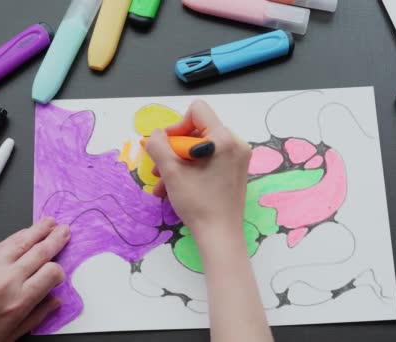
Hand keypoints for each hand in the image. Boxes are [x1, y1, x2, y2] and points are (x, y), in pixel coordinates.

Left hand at [0, 217, 69, 341]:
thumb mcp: (8, 336)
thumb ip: (35, 317)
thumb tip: (53, 303)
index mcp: (18, 302)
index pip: (51, 274)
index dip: (59, 271)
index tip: (58, 273)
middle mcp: (7, 280)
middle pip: (40, 252)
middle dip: (55, 240)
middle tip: (65, 232)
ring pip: (23, 242)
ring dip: (39, 230)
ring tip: (50, 223)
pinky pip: (4, 243)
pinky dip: (18, 235)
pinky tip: (26, 232)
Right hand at [145, 100, 251, 240]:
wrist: (220, 236)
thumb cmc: (197, 203)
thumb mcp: (171, 171)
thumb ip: (158, 145)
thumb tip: (156, 135)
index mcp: (224, 139)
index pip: (198, 111)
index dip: (177, 125)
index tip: (167, 147)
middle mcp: (236, 144)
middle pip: (198, 131)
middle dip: (174, 149)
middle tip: (159, 170)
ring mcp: (238, 159)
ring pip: (201, 149)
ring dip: (179, 163)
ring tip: (163, 185)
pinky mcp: (237, 172)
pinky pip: (211, 160)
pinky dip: (192, 170)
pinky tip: (176, 189)